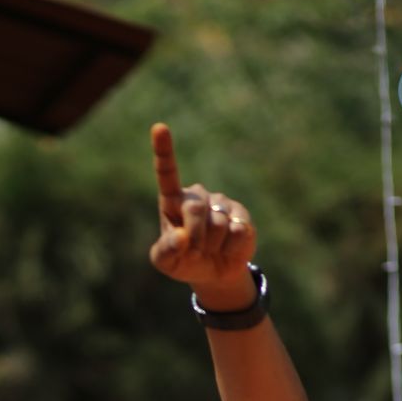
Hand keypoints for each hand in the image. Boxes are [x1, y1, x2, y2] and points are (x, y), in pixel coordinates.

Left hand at [149, 123, 256, 310]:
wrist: (213, 272)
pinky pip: (237, 233)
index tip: (159, 128)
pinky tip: (227, 249)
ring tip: (211, 250)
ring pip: (218, 225)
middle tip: (194, 253)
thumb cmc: (183, 261)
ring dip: (212, 247)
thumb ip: (165, 251)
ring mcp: (221, 203)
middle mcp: (198, 196)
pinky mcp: (242, 215)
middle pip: (195, 210)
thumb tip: (181, 237)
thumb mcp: (166, 262)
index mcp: (173, 201)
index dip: (163, 151)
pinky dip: (230, 250)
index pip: (167, 174)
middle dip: (194, 238)